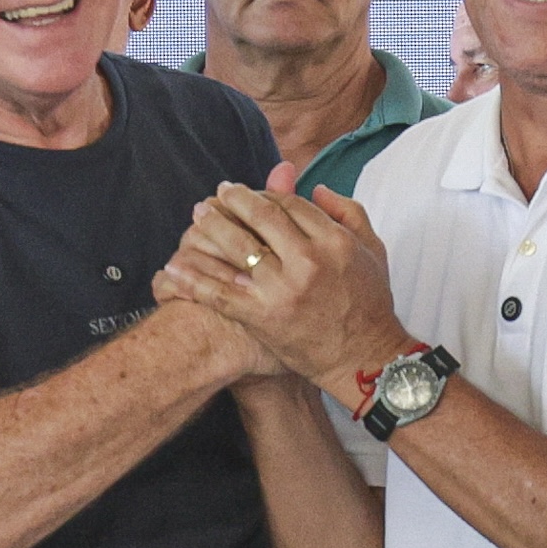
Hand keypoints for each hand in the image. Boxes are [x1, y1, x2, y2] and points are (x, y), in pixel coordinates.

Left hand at [154, 164, 407, 402]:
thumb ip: (347, 213)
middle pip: (260, 217)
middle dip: (234, 201)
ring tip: (197, 216)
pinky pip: (220, 292)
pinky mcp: (263, 317)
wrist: (366, 359)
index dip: (265, 193)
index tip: (250, 192)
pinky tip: (173, 267)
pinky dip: (194, 278)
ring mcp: (282, 289)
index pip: (289, 204)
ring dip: (211, 227)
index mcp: (333, 241)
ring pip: (237, 247)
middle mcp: (307, 260)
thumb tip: (316, 187)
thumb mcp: (373, 251)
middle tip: (216, 195)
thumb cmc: (370, 306)